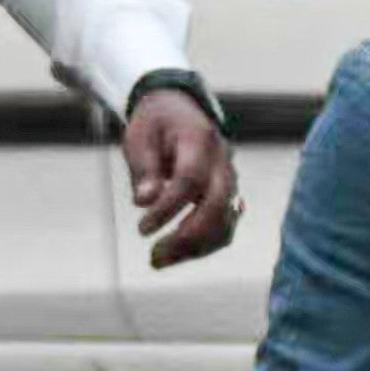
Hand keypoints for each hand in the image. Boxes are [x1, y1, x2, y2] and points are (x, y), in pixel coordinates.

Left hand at [121, 87, 238, 273]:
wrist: (179, 110)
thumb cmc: (155, 125)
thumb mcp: (139, 138)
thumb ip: (144, 169)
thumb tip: (144, 202)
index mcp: (199, 139)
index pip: (190, 179)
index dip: (168, 208)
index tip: (142, 229)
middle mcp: (222, 161)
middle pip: (218, 205)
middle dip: (187, 236)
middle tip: (154, 256)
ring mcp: (231, 179)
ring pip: (225, 222)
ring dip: (194, 247)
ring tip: (158, 260)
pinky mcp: (229, 196)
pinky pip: (225, 227)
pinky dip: (202, 246)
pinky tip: (176, 254)